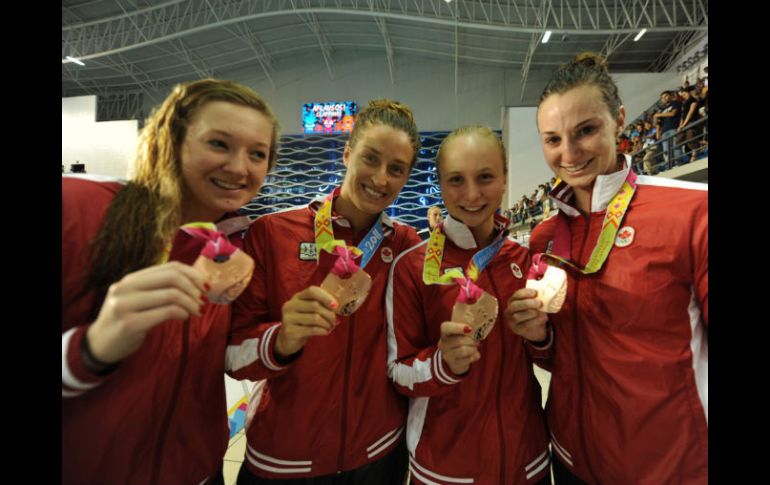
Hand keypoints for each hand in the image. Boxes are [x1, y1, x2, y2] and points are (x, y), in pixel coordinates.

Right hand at [86, 262, 206, 363]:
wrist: (99, 345)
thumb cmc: (125, 320)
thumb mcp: (137, 299)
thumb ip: (158, 289)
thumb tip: (195, 283)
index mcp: (131, 279)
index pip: (170, 267)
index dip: (192, 274)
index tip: (204, 285)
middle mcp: (126, 287)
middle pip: (172, 278)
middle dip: (193, 289)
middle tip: (202, 301)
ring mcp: (125, 305)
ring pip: (172, 295)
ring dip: (191, 303)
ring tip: (196, 311)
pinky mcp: (130, 324)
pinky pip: (166, 312)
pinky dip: (181, 313)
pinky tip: (184, 317)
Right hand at [275, 286, 337, 356]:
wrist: (288, 339)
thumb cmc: (304, 322)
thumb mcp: (309, 311)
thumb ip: (320, 305)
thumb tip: (336, 306)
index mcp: (297, 297)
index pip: (312, 291)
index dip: (325, 297)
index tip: (335, 305)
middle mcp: (290, 305)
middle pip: (315, 305)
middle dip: (329, 314)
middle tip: (335, 320)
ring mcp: (288, 318)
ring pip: (315, 318)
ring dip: (327, 323)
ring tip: (331, 327)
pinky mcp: (290, 331)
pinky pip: (312, 329)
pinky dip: (323, 331)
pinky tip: (326, 332)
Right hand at [438, 321, 479, 374]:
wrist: (454, 359)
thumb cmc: (459, 341)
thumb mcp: (459, 333)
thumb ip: (466, 328)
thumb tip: (479, 324)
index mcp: (444, 333)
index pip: (446, 327)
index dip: (458, 327)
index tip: (469, 328)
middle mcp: (443, 344)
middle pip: (459, 341)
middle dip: (472, 341)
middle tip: (476, 341)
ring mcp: (447, 355)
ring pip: (464, 351)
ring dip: (473, 348)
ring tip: (475, 347)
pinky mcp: (454, 364)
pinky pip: (468, 359)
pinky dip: (475, 356)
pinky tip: (474, 354)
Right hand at [505, 288, 548, 341]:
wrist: (533, 328)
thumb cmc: (533, 312)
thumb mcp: (533, 304)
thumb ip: (536, 299)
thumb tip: (545, 295)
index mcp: (513, 301)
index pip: (516, 295)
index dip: (525, 293)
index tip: (535, 292)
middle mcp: (510, 310)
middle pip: (515, 305)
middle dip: (527, 303)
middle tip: (539, 303)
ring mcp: (512, 321)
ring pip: (517, 316)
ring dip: (530, 313)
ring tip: (541, 312)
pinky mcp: (517, 329)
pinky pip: (525, 325)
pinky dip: (535, 321)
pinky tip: (543, 318)